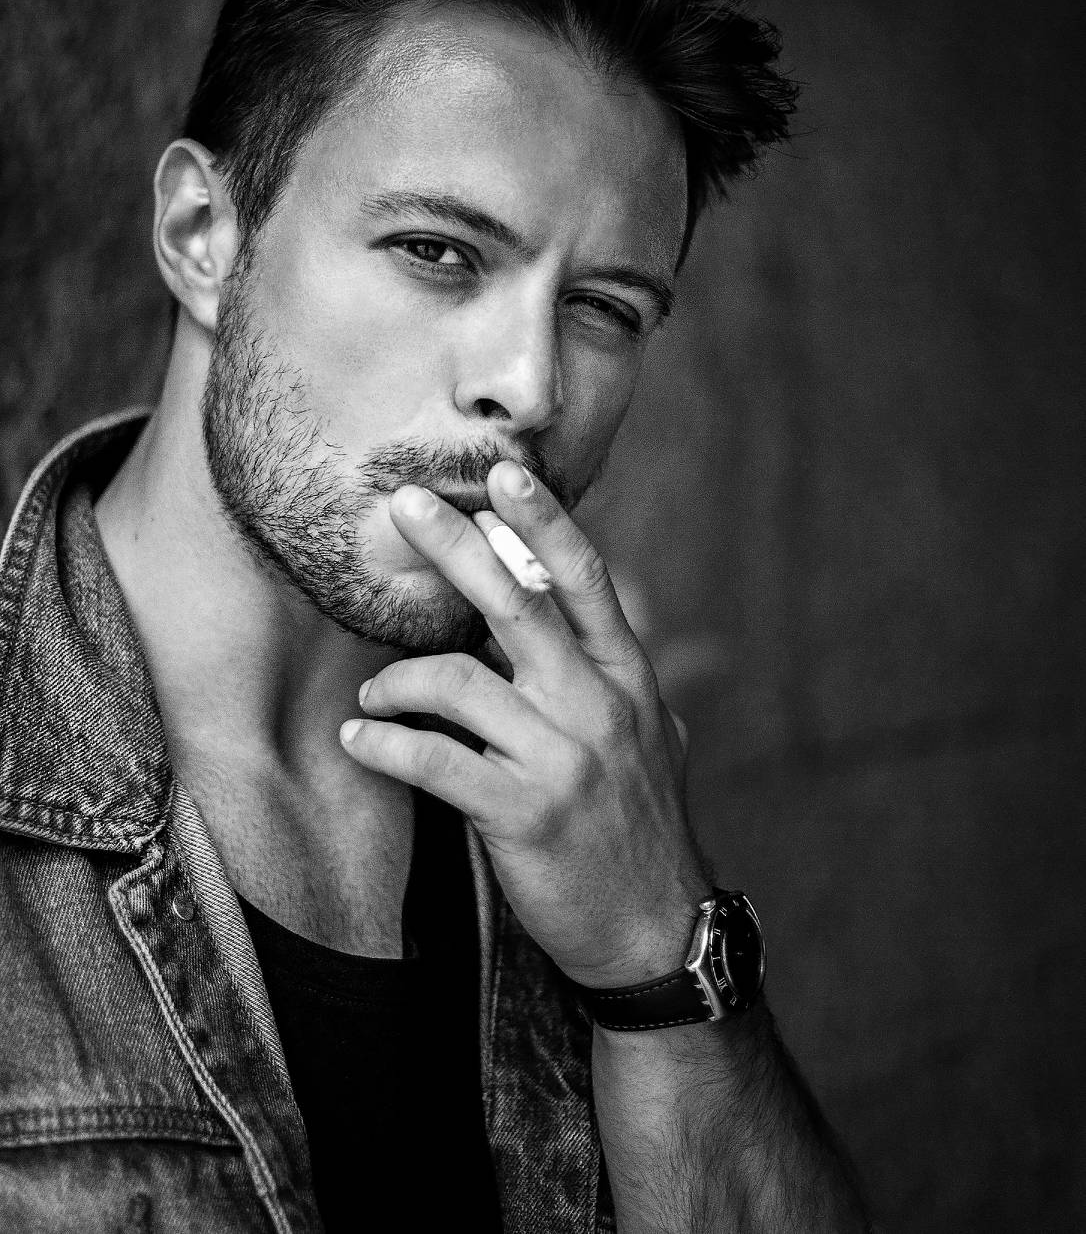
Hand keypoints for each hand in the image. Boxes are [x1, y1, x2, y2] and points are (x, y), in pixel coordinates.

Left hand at [338, 460, 708, 987]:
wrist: (657, 929)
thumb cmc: (642, 824)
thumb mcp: (652, 734)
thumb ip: (611, 674)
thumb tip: (572, 616)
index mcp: (628, 677)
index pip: (584, 579)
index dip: (543, 519)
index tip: (501, 474)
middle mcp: (599, 705)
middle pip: (516, 602)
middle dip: (455, 546)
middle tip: (404, 505)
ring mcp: (562, 759)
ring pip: (457, 681)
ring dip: (399, 676)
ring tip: (377, 690)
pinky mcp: (522, 813)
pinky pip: (432, 760)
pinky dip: (384, 743)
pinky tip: (360, 739)